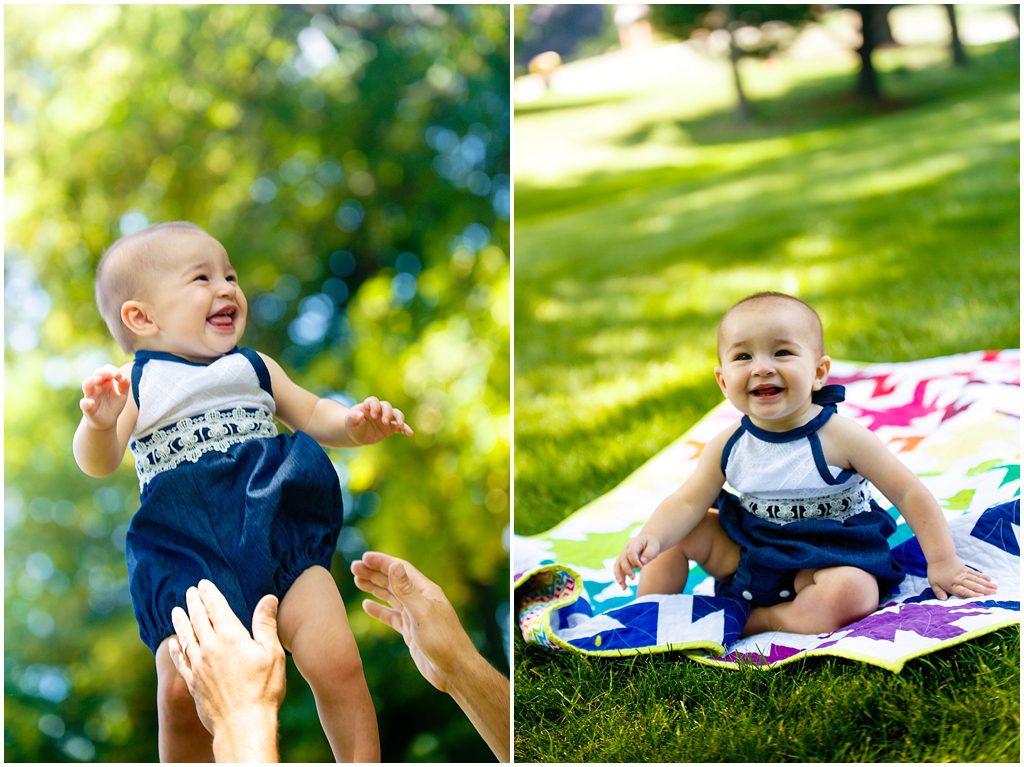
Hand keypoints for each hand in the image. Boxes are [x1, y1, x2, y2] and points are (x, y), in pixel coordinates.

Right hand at [80, 365, 128, 429]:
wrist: (107, 421)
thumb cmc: (114, 404)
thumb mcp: (122, 394)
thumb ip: (124, 385)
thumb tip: (124, 377)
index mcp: (105, 382)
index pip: (106, 371)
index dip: (112, 370)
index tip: (119, 376)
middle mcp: (96, 387)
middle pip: (96, 374)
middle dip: (103, 372)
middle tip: (111, 374)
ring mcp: (91, 396)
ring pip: (86, 385)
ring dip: (92, 381)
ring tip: (98, 380)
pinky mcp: (87, 408)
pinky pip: (84, 403)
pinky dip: (86, 402)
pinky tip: (91, 403)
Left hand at [168, 580, 284, 747]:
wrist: (242, 725)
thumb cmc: (263, 689)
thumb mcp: (272, 653)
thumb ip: (266, 624)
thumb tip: (268, 598)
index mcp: (231, 637)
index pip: (216, 608)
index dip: (209, 594)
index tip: (203, 584)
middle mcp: (210, 648)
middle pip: (199, 620)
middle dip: (194, 603)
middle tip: (189, 591)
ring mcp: (198, 666)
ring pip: (186, 637)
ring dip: (180, 622)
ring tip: (175, 611)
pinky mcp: (192, 683)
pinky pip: (180, 661)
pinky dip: (175, 649)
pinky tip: (172, 643)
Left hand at [346, 396, 413, 444]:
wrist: (357, 434)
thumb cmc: (352, 426)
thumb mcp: (349, 423)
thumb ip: (352, 417)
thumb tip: (359, 414)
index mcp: (368, 406)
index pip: (373, 401)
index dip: (374, 406)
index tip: (373, 415)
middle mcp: (379, 410)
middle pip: (387, 406)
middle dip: (387, 413)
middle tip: (384, 421)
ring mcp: (387, 418)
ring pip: (396, 414)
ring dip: (399, 418)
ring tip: (399, 425)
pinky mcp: (391, 427)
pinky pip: (400, 427)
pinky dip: (406, 429)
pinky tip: (410, 433)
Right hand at [351, 552, 472, 692]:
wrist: (453, 670)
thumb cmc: (443, 640)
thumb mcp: (422, 613)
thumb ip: (406, 591)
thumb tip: (394, 565)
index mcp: (426, 591)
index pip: (400, 570)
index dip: (382, 562)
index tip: (364, 557)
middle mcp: (420, 600)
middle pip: (393, 581)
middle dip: (374, 573)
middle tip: (354, 567)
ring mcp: (415, 616)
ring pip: (391, 597)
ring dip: (374, 588)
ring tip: (357, 580)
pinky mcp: (410, 631)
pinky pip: (391, 616)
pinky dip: (378, 610)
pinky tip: (366, 605)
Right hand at [614, 534, 660, 589]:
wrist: (646, 542)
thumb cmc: (651, 545)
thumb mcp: (654, 546)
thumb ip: (649, 553)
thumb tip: (643, 561)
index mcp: (633, 543)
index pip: (631, 553)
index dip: (634, 561)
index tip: (641, 568)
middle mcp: (625, 549)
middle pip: (622, 560)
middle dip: (627, 570)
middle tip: (633, 578)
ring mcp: (623, 555)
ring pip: (617, 566)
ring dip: (619, 576)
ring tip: (624, 587)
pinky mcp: (622, 562)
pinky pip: (618, 570)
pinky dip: (620, 578)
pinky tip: (624, 587)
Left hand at [927, 555, 996, 599]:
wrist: (939, 555)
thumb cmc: (935, 570)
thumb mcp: (933, 582)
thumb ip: (938, 592)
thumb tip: (943, 600)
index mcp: (952, 585)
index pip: (963, 591)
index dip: (972, 594)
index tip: (982, 597)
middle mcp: (959, 580)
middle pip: (973, 586)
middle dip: (984, 590)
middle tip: (994, 594)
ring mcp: (964, 574)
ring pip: (976, 580)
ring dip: (986, 584)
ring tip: (995, 588)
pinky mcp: (965, 568)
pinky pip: (975, 573)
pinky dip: (982, 576)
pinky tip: (989, 579)